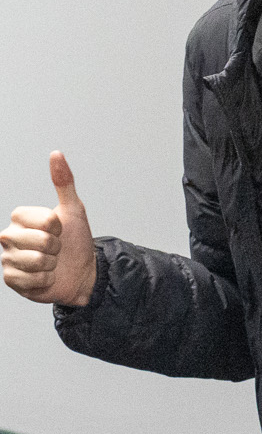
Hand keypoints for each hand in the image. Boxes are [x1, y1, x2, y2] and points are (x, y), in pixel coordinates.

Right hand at [2, 151, 96, 306]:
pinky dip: (45, 279)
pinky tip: (45, 276)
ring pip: (35, 261)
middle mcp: (8, 237)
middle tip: (56, 248)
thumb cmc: (76, 239)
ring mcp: (7, 259)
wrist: (82, 271)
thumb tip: (56, 153)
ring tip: (51, 262)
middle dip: (56, 246)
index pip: (42, 220)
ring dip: (51, 264)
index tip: (59, 229)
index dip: (57, 226)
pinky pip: (31, 279)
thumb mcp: (73, 209)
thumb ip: (64, 181)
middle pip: (39, 241)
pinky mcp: (10, 280)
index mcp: (20, 218)